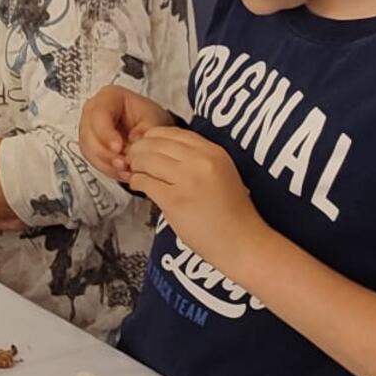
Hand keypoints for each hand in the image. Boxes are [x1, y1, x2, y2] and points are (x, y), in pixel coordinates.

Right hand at [80, 84, 175, 183]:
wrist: (149, 127)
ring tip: (125, 171)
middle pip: (88, 133)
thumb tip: (134, 140)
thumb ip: (146, 129)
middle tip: (122, 163)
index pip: (99, 114)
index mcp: (108, 97)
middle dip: (105, 152)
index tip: (119, 147)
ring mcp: (89, 128)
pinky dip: (107, 168)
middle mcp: (93, 111)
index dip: (106, 133)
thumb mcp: (154, 119)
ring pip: (88, 148)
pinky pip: (92, 159)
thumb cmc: (149, 117)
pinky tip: (121, 173)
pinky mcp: (91, 145)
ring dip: (105, 163)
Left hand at [126, 126, 268, 267]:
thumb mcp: (221, 173)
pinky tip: (138, 185)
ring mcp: (187, 180)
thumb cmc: (231, 214)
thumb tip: (161, 151)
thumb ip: (196, 159)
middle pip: (155, 142)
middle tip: (132, 158)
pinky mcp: (174, 200)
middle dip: (138, 149)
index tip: (145, 145)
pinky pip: (144, 181)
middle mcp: (200, 161)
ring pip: (146, 159)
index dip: (153, 137)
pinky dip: (136, 181)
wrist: (243, 243)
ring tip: (135, 172)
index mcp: (213, 152)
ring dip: (135, 165)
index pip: (172, 132)